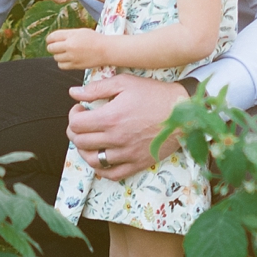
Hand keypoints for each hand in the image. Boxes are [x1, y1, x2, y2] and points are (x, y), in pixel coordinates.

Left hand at [45, 28, 111, 71]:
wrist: (105, 50)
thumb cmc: (95, 39)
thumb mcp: (81, 31)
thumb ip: (68, 34)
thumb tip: (55, 39)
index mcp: (71, 35)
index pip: (53, 37)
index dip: (49, 39)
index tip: (50, 40)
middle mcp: (70, 45)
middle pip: (51, 48)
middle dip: (51, 47)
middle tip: (54, 47)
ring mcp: (72, 56)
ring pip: (56, 57)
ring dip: (57, 55)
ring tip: (64, 53)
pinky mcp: (75, 65)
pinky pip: (61, 65)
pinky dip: (62, 63)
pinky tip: (66, 60)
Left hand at [65, 73, 186, 181]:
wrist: (183, 112)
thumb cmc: (154, 94)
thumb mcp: (124, 83)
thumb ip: (96, 89)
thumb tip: (73, 93)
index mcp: (111, 117)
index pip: (76, 124)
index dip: (73, 116)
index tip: (80, 109)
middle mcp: (116, 138)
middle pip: (81, 142)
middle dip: (75, 131)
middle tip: (82, 123)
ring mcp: (126, 154)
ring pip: (92, 160)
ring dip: (84, 150)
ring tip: (89, 139)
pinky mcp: (137, 163)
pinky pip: (111, 173)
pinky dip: (101, 168)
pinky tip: (101, 157)